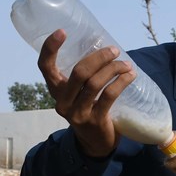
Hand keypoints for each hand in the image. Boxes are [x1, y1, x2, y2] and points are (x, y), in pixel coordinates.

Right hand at [37, 29, 136, 157]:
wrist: (96, 143)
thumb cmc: (89, 109)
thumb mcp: (79, 94)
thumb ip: (84, 76)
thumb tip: (104, 48)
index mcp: (56, 91)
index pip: (45, 67)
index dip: (50, 48)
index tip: (62, 31)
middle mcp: (63, 102)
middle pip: (78, 72)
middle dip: (98, 57)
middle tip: (114, 50)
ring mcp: (78, 113)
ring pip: (94, 83)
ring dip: (113, 69)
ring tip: (126, 64)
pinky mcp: (94, 120)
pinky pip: (109, 96)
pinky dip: (121, 82)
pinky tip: (130, 76)